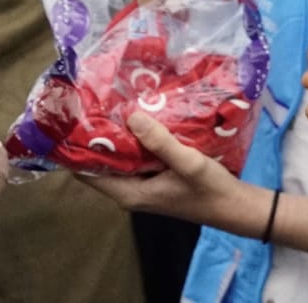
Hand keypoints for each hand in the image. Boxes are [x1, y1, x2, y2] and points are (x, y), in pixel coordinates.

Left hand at [80, 112, 246, 226]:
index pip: (85, 172)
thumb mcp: (188, 163)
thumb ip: (160, 142)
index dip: (75, 147)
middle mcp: (129, 191)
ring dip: (113, 135)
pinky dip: (131, 139)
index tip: (71, 118)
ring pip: (116, 158)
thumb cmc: (211, 189)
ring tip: (107, 101)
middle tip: (89, 100)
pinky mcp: (152, 177)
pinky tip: (135, 116)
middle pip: (98, 162)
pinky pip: (133, 156)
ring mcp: (141, 184)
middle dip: (93, 135)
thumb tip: (130, 117)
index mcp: (129, 193)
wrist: (236, 206)